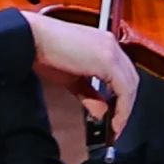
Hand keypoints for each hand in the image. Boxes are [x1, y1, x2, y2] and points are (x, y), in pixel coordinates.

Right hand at [18, 10, 133, 150]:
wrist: (32, 39)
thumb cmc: (46, 53)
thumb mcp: (72, 79)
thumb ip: (89, 95)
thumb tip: (101, 113)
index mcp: (105, 45)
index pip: (124, 75)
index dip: (124, 99)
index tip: (117, 116)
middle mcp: (112, 45)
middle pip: (131, 80)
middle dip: (126, 104)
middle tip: (118, 123)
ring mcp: (111, 51)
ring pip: (131, 84)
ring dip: (125, 107)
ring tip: (116, 124)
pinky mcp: (107, 59)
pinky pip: (124, 87)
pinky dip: (123, 105)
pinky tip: (114, 117)